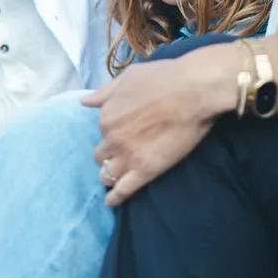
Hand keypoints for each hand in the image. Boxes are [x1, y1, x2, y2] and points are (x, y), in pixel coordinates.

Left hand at [82, 42, 245, 206]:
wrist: (194, 89)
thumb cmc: (164, 77)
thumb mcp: (129, 77)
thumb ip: (105, 92)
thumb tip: (84, 101)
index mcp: (106, 115)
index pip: (102, 130)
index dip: (113, 131)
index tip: (124, 130)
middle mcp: (112, 138)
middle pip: (101, 154)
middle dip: (109, 153)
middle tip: (123, 151)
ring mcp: (128, 156)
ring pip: (108, 174)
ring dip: (109, 175)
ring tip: (115, 177)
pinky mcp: (145, 170)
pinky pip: (123, 190)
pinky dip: (115, 198)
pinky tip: (112, 201)